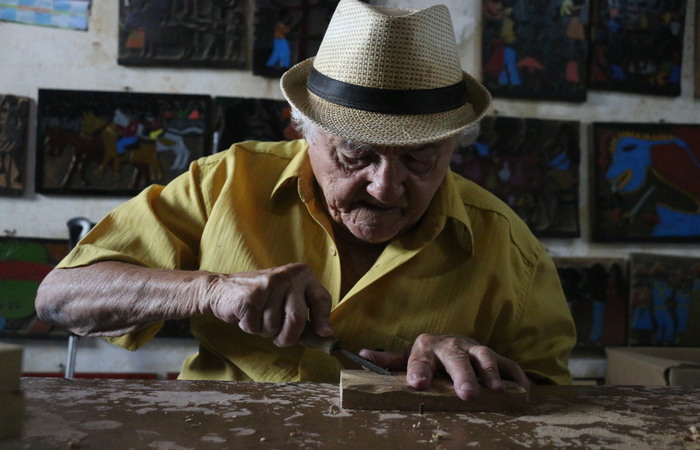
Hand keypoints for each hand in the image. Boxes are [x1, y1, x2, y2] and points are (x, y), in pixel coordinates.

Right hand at [206, 263, 332, 346]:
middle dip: (287, 337)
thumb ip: (304, 315)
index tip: (323, 334)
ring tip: (257, 316)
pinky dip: (249, 328)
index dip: (323, 320)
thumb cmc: (259, 299)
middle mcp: (288, 276)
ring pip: (274, 326)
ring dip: (264, 331)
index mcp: (301, 274)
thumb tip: (326, 335)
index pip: (321, 299)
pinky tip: (246, 314)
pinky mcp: (251, 295)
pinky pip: (256, 327)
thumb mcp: (285, 301)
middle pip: (297, 320)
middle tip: (279, 339)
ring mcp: (269, 284)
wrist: (221, 289)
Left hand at [359, 333, 529, 400]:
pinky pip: (509, 364)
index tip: (418, 384)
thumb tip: (360, 355)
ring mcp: (474, 349)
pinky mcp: (494, 356)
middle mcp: (451, 345)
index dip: (419, 371)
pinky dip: (516, 376)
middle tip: (467, 394)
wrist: (452, 343)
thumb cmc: (428, 357)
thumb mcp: (406, 358)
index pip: (420, 360)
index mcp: (426, 347)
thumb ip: (387, 362)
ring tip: (494, 389)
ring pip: (483, 356)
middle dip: (462, 375)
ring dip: (490, 371)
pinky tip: (522, 390)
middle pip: (456, 358)